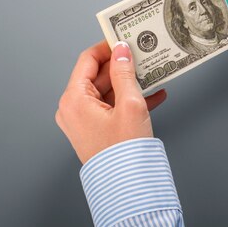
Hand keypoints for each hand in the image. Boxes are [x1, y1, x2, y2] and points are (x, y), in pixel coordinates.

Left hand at [55, 41, 166, 163]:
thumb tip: (122, 51)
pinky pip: (112, 108)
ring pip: (107, 91)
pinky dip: (130, 100)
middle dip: (122, 65)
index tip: (124, 38)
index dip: (107, 47)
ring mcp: (83, 121)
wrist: (127, 187)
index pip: (87, 61)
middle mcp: (73, 109)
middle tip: (142, 55)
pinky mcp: (96, 131)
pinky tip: (154, 95)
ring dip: (129, 83)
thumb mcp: (130, 104)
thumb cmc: (124, 151)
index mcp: (74, 100)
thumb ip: (125, 73)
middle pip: (98, 76)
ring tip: (152, 74)